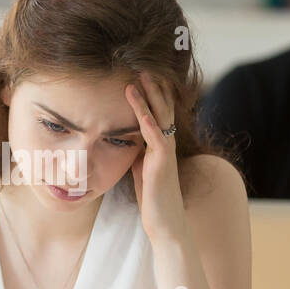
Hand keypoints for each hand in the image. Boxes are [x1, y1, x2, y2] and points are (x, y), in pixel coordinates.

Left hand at [123, 71, 186, 244]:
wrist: (166, 224)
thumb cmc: (153, 199)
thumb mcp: (141, 169)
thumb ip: (137, 152)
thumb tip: (123, 137)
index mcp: (160, 145)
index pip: (159, 113)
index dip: (152, 94)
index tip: (142, 73)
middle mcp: (166, 145)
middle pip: (163, 109)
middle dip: (154, 87)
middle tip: (143, 64)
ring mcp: (165, 153)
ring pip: (160, 118)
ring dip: (150, 97)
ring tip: (140, 77)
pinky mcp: (162, 164)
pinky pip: (155, 137)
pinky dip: (147, 120)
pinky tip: (139, 108)